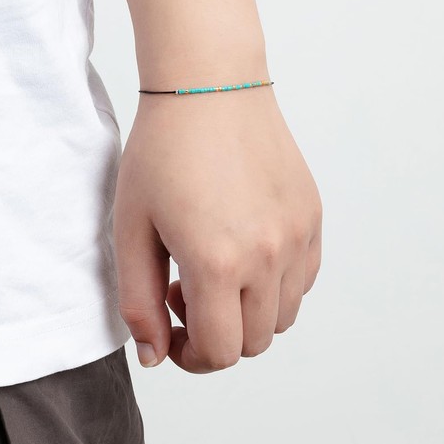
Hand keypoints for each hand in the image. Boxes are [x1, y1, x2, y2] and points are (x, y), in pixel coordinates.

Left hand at [112, 86, 322, 372]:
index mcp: (218, 262)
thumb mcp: (131, 228)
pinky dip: (277, 285)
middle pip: (254, 342)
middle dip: (216, 335)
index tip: (170, 328)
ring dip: (248, 313)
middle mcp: (268, 256)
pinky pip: (304, 279)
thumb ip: (139, 302)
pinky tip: (246, 251)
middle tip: (184, 292)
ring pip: (284, 316)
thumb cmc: (162, 151)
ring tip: (217, 269)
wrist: (209, 86)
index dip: (190, 356)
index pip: (219, 352)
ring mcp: (297, 235)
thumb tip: (155, 357)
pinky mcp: (312, 216)